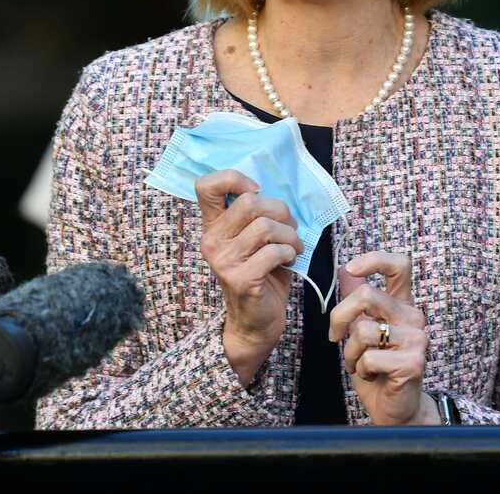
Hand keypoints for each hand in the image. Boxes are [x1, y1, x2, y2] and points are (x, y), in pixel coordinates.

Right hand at [196, 169, 302, 385]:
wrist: (255, 321)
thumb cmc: (260, 273)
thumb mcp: (253, 240)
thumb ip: (255, 215)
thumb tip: (277, 190)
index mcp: (212, 226)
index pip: (206, 185)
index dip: (235, 178)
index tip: (257, 192)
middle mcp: (212, 241)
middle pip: (249, 202)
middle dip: (280, 211)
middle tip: (289, 228)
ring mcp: (224, 261)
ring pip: (266, 226)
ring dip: (290, 235)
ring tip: (293, 247)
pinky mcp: (241, 279)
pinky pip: (274, 251)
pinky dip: (290, 252)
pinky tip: (290, 260)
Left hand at [329, 251, 437, 425]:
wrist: (394, 410)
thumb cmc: (377, 370)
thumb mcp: (362, 331)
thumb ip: (358, 303)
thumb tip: (345, 271)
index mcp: (402, 305)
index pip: (399, 265)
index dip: (375, 260)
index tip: (352, 269)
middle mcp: (413, 317)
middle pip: (367, 294)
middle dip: (339, 316)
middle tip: (334, 336)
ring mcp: (416, 339)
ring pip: (363, 330)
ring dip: (351, 352)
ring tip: (360, 364)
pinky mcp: (413, 362)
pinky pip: (369, 358)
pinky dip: (361, 370)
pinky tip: (372, 376)